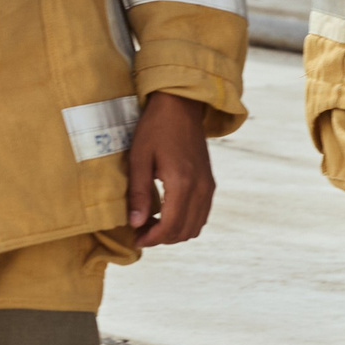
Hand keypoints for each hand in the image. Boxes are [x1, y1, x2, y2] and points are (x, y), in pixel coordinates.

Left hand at [126, 92, 215, 247]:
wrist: (181, 106)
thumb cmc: (156, 127)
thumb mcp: (139, 158)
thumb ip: (138, 193)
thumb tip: (135, 224)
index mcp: (182, 182)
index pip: (170, 226)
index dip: (152, 238)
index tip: (136, 237)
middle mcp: (200, 188)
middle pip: (184, 231)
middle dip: (162, 238)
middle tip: (140, 230)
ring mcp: (208, 186)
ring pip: (195, 227)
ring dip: (174, 232)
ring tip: (152, 223)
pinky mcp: (209, 182)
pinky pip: (202, 214)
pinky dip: (186, 222)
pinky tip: (167, 213)